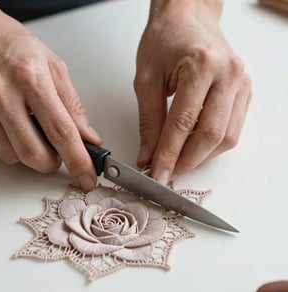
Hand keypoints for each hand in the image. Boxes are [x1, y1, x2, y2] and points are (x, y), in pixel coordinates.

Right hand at [0, 1, 100, 189]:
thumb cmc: (9, 42)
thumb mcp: (52, 65)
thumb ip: (72, 105)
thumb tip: (87, 137)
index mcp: (30, 77)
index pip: (61, 131)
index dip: (78, 160)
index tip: (87, 177)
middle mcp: (0, 93)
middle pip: (33, 154)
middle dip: (51, 163)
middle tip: (56, 153)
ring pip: (11, 156)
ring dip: (27, 151)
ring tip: (26, 124)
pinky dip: (6, 142)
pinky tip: (5, 119)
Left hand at [134, 0, 250, 183]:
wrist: (187, 19)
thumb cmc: (164, 41)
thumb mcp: (146, 80)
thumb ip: (149, 121)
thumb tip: (149, 156)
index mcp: (201, 66)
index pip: (183, 124)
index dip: (168, 155)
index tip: (156, 175)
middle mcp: (228, 75)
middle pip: (211, 135)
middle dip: (187, 161)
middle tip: (167, 173)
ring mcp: (241, 83)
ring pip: (226, 137)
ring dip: (201, 156)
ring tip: (177, 161)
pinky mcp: (244, 91)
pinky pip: (233, 129)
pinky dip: (212, 144)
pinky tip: (193, 146)